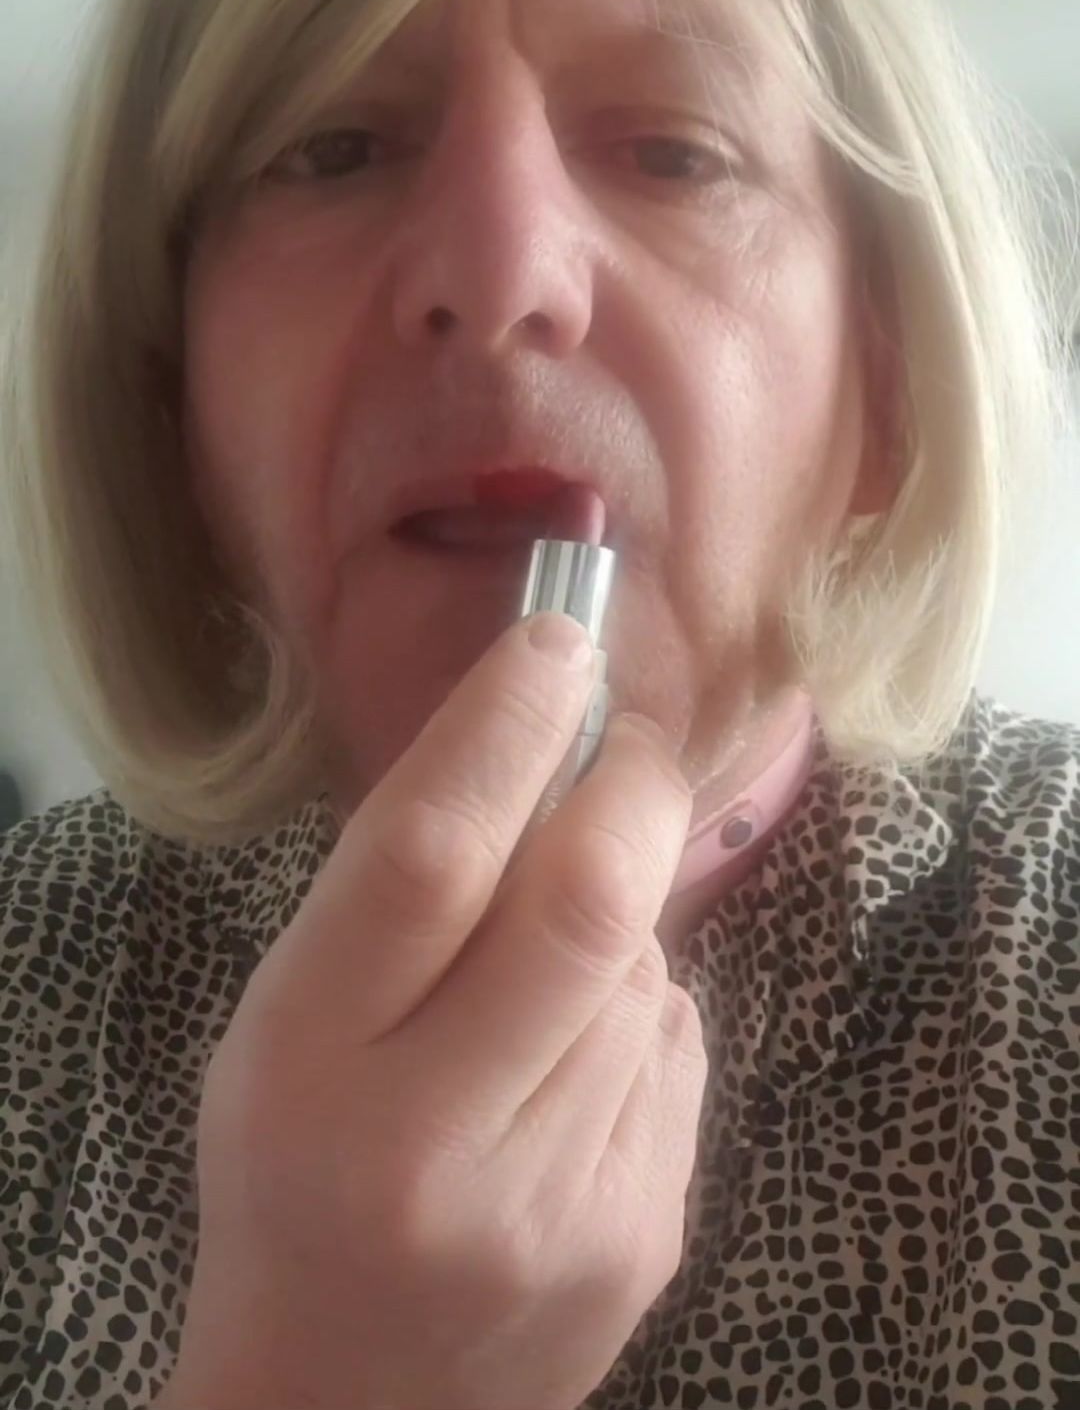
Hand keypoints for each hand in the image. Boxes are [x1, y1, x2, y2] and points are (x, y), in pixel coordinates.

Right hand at [161, 612, 705, 1409]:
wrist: (348, 1404)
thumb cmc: (294, 1174)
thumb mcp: (291, 1024)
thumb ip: (402, 895)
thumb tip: (547, 735)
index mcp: (312, 1063)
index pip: (428, 855)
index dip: (504, 724)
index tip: (558, 638)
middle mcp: (438, 1142)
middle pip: (582, 902)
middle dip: (629, 786)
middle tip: (625, 743)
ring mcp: (560, 1204)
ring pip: (644, 964)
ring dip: (616, 916)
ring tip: (543, 974)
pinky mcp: (647, 1237)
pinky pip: (673, 1043)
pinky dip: (635, 1009)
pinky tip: (571, 1064)